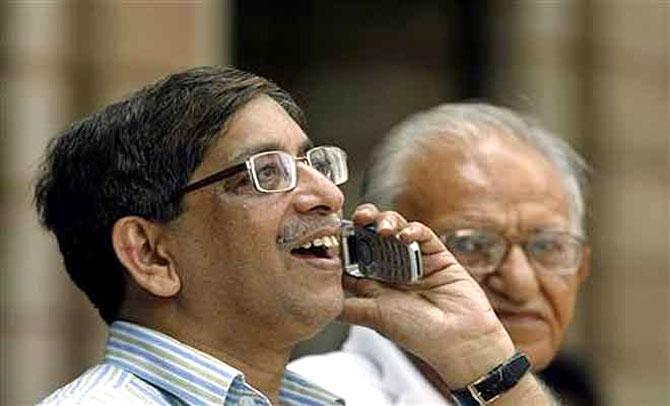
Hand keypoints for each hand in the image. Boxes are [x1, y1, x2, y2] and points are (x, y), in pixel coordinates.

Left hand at [339, 204, 515, 387]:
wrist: (458, 340)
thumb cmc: (417, 333)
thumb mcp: (373, 317)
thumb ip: (347, 307)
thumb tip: (320, 301)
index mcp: (376, 283)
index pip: (355, 254)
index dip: (345, 240)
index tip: (336, 231)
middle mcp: (393, 269)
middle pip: (373, 235)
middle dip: (364, 222)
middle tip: (359, 218)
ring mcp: (414, 260)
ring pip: (396, 229)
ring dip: (387, 222)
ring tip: (383, 227)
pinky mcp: (437, 255)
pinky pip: (423, 234)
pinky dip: (413, 230)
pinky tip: (407, 236)